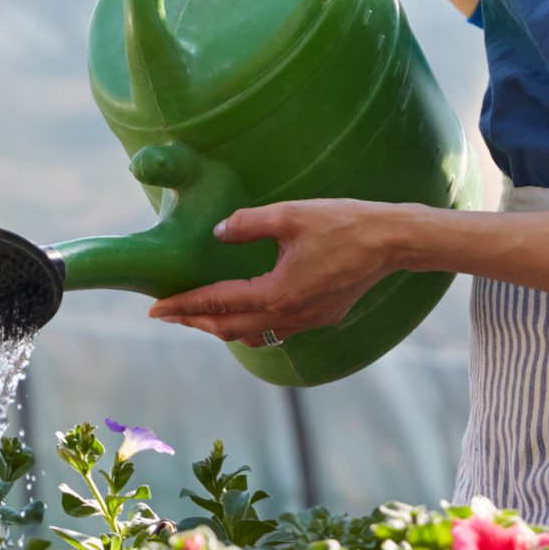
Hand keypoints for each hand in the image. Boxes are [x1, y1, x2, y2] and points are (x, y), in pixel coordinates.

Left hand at [147, 200, 398, 343]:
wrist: (393, 241)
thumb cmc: (344, 223)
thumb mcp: (290, 215)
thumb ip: (248, 224)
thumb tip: (218, 233)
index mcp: (277, 293)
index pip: (217, 304)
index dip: (183, 306)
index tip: (155, 309)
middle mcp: (290, 315)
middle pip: (230, 329)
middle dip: (195, 323)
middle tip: (168, 315)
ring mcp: (308, 320)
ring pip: (254, 335)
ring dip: (223, 328)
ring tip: (200, 316)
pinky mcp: (323, 316)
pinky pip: (277, 331)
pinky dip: (253, 326)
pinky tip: (248, 313)